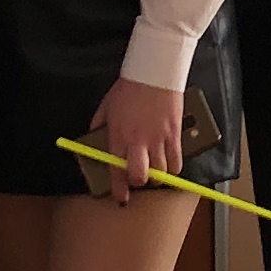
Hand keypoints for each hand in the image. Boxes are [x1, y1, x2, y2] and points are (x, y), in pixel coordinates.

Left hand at [88, 77, 185, 202]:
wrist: (153, 72)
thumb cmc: (127, 89)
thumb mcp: (105, 108)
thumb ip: (98, 127)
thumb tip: (93, 140)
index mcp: (118, 137)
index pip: (117, 171)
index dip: (119, 189)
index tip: (121, 198)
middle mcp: (139, 142)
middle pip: (141, 177)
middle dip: (139, 182)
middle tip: (139, 177)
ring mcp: (159, 139)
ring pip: (161, 172)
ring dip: (156, 175)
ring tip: (154, 167)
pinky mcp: (174, 135)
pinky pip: (177, 162)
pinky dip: (173, 167)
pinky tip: (168, 161)